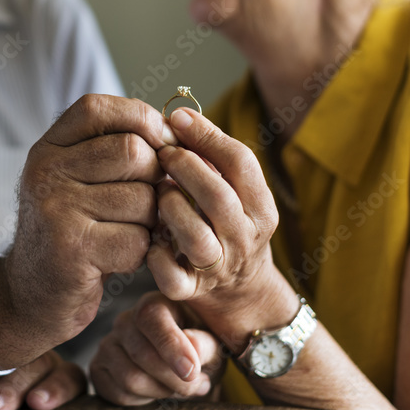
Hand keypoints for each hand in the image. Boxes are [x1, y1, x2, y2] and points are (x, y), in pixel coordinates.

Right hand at [0, 95, 173, 368]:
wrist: (30, 295)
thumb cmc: (73, 230)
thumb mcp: (78, 179)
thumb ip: (113, 149)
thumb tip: (176, 131)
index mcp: (48, 147)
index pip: (98, 108)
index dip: (140, 120)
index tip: (159, 146)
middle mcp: (45, 172)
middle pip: (133, 152)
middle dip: (154, 179)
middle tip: (147, 203)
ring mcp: (55, 209)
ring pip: (143, 199)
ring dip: (150, 222)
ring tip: (129, 232)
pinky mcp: (71, 249)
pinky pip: (138, 240)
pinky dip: (141, 253)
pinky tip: (119, 258)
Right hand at [90, 292, 225, 405]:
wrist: (183, 367)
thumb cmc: (200, 350)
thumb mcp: (212, 345)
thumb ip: (205, 344)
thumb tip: (192, 344)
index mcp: (153, 304)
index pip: (150, 317)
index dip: (171, 346)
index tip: (192, 372)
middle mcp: (125, 320)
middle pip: (142, 354)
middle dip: (175, 380)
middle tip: (198, 386)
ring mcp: (108, 344)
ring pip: (130, 378)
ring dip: (162, 392)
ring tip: (180, 388)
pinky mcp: (99, 368)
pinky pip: (118, 394)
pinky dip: (144, 401)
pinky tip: (158, 391)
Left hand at [149, 108, 295, 349]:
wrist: (239, 292)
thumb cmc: (224, 224)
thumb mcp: (231, 190)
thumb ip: (211, 158)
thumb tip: (178, 117)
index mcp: (261, 208)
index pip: (242, 164)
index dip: (208, 137)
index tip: (177, 118)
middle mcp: (246, 239)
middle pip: (219, 198)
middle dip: (186, 168)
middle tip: (162, 152)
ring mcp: (219, 267)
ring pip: (196, 237)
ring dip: (172, 209)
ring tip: (158, 192)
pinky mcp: (192, 290)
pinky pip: (172, 276)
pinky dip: (155, 255)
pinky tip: (149, 236)